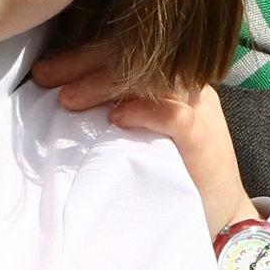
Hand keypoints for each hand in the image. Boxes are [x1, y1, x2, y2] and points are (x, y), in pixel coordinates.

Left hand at [32, 42, 251, 233]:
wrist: (224, 217)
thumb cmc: (179, 176)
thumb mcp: (147, 134)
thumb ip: (122, 112)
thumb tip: (66, 98)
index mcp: (174, 81)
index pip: (127, 51)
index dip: (83, 55)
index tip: (45, 68)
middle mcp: (188, 87)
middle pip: (135, 57)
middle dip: (83, 62)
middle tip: (45, 76)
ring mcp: (200, 110)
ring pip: (152, 77)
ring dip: (104, 84)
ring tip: (69, 99)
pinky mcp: (204, 140)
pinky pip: (174, 115)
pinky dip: (143, 112)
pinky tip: (116, 118)